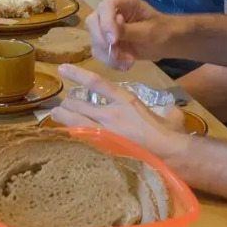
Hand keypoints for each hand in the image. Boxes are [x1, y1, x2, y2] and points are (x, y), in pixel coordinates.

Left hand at [50, 65, 188, 160]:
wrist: (170, 157)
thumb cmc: (172, 137)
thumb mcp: (171, 118)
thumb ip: (168, 111)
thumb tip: (172, 110)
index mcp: (126, 102)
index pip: (96, 83)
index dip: (77, 74)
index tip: (62, 69)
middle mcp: (111, 115)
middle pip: (78, 104)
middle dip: (67, 104)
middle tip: (62, 105)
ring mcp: (103, 133)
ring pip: (73, 121)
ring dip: (62, 117)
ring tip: (54, 115)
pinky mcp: (101, 150)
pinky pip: (78, 140)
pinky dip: (69, 136)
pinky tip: (62, 137)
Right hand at [86, 0, 170, 70]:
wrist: (168, 43)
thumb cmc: (163, 31)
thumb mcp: (149, 31)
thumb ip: (128, 31)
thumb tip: (110, 34)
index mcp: (123, 1)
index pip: (105, 7)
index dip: (106, 23)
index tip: (114, 41)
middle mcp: (110, 12)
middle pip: (93, 23)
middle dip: (103, 42)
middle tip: (117, 55)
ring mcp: (106, 27)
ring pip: (94, 41)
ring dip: (108, 55)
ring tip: (128, 62)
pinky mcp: (107, 43)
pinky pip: (100, 53)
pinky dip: (110, 62)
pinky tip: (125, 66)